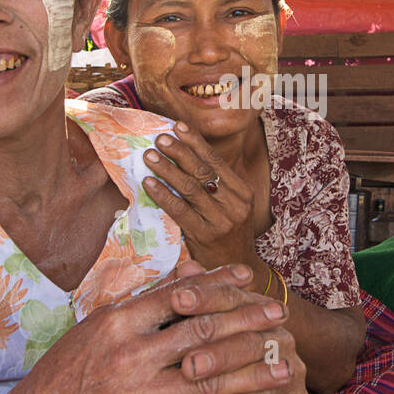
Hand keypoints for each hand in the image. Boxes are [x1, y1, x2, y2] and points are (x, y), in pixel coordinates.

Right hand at [3, 261, 308, 393]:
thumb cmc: (68, 367)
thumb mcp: (99, 323)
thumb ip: (144, 301)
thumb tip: (185, 271)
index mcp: (119, 321)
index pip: (180, 296)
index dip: (219, 285)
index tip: (250, 277)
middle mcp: (129, 355)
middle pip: (202, 335)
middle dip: (247, 324)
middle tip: (279, 318)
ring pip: (206, 382)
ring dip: (251, 376)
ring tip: (282, 369)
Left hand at [143, 124, 260, 271]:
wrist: (238, 267)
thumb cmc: (228, 232)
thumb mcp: (232, 206)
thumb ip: (216, 186)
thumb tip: (185, 155)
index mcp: (243, 192)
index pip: (216, 161)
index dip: (196, 142)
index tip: (178, 126)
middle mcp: (236, 204)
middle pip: (203, 171)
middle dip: (180, 152)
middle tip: (159, 138)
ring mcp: (222, 221)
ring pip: (191, 188)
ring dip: (168, 169)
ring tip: (149, 156)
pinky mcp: (205, 236)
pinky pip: (180, 210)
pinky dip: (163, 194)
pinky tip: (149, 183)